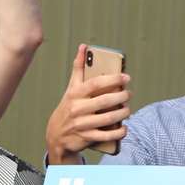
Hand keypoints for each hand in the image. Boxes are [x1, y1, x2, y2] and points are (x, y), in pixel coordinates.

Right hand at [45, 44, 130, 163]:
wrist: (56, 135)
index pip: (96, 84)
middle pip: (105, 101)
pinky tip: (124, 127)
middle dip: (122, 96)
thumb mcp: (71, 88)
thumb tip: (84, 47)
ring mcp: (81, 124)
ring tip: (127, 109)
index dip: (113, 79)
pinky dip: (119, 132)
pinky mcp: (86, 137)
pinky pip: (107, 135)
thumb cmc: (68, 108)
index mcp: (74, 94)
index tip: (126, 77)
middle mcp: (77, 109)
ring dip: (123, 113)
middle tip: (128, 94)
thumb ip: (78, 68)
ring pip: (109, 118)